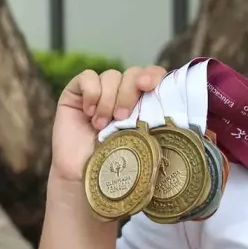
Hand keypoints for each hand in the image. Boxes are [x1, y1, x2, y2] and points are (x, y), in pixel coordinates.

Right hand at [50, 66, 166, 185]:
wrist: (82, 175)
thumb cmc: (116, 161)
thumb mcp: (142, 138)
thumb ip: (154, 117)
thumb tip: (172, 103)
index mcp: (143, 100)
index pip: (153, 74)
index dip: (153, 74)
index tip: (149, 86)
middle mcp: (123, 91)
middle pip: (132, 73)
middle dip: (128, 93)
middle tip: (121, 117)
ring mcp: (100, 90)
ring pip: (111, 75)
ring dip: (108, 100)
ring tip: (101, 125)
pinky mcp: (76, 92)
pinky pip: (87, 77)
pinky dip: (91, 93)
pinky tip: (88, 113)